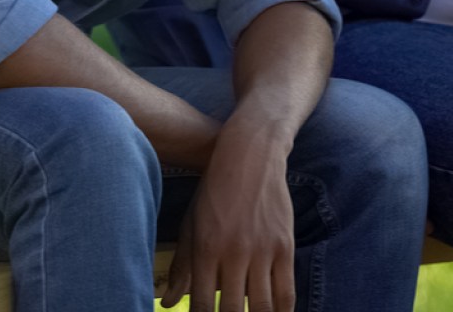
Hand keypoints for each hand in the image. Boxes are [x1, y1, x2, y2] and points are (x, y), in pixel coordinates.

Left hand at [161, 122, 295, 311]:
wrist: (251, 155)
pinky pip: (286, 292)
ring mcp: (262, 249)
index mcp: (205, 250)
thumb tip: (166, 303)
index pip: (201, 307)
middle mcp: (233, 253)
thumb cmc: (215, 191)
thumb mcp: (192, 224)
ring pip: (261, 308)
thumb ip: (182, 267)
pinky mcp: (285, 245)